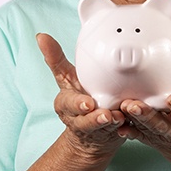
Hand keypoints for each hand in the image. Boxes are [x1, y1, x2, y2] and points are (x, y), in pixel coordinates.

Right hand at [36, 33, 126, 157]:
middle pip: (84, 121)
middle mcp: (78, 119)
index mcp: (66, 104)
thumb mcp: (66, 78)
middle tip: (105, 114)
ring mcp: (95, 129)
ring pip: (102, 128)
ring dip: (110, 123)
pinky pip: (118, 133)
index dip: (78, 105)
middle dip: (94, 118)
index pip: (69, 104)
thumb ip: (55, 59)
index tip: (87, 104)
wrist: (90, 133)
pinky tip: (129, 123)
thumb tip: (41, 36)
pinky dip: (123, 129)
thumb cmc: (79, 98)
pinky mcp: (110, 135)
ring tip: (118, 118)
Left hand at [118, 51, 170, 168]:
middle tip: (134, 104)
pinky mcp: (145, 137)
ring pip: (142, 127)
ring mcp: (158, 135)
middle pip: (160, 123)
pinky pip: (133, 133)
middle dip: (147, 115)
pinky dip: (123, 127)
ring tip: (121, 106)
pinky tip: (111, 120)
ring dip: (131, 119)